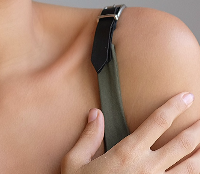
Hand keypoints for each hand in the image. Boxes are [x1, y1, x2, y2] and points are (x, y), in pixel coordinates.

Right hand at [61, 92, 199, 172]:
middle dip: (197, 128)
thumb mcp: (75, 162)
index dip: (174, 107)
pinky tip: (198, 168)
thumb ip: (89, 136)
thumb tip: (95, 113)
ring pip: (190, 168)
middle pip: (182, 144)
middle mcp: (148, 168)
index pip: (157, 122)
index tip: (186, 97)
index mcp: (128, 153)